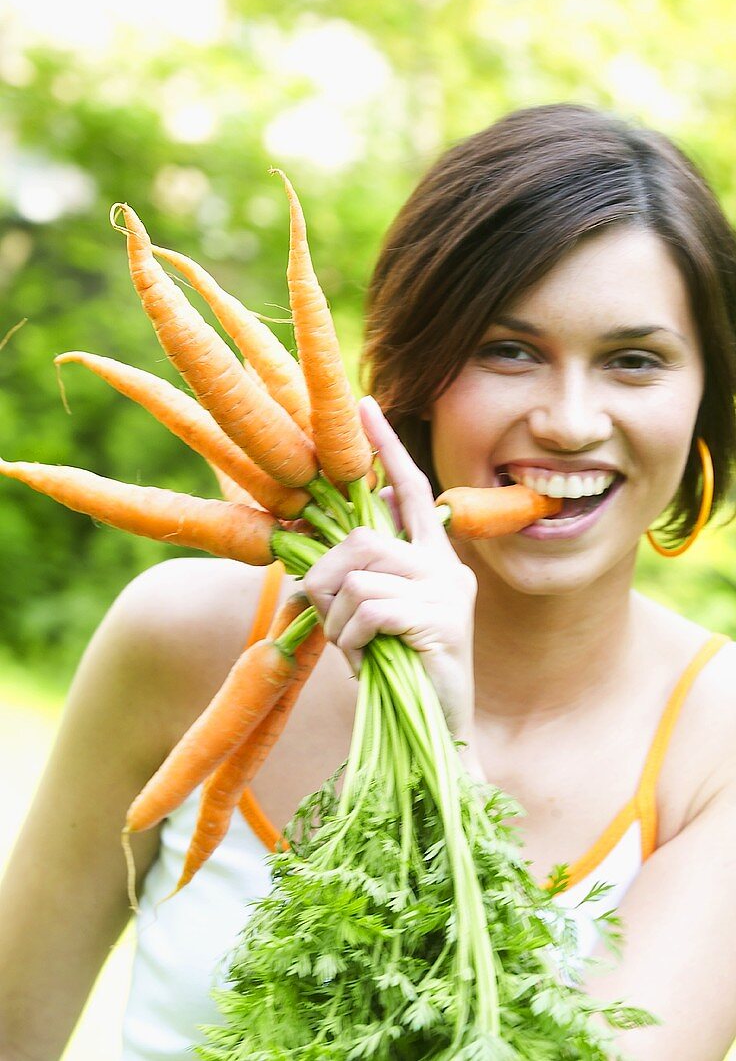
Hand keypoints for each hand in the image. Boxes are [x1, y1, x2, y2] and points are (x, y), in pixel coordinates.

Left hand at [302, 396, 477, 743]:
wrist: (437, 734)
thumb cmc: (400, 673)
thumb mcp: (378, 616)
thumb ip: (362, 578)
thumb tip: (319, 554)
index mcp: (434, 558)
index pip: (412, 488)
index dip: (386, 447)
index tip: (365, 404)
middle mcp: (447, 566)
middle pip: (364, 537)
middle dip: (327, 574)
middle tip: (323, 611)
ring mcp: (448, 593)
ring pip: (359, 573)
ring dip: (336, 613)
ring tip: (351, 644)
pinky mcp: (440, 622)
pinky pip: (368, 608)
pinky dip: (351, 636)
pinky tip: (366, 658)